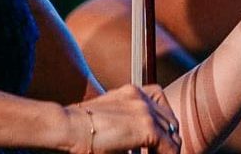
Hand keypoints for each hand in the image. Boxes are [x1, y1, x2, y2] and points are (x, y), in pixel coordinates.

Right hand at [65, 84, 180, 153]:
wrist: (68, 127)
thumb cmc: (78, 128)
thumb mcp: (107, 120)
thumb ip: (125, 127)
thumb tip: (133, 147)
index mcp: (131, 92)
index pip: (159, 106)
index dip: (162, 127)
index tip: (159, 143)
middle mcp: (141, 97)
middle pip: (170, 120)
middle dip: (169, 138)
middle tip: (161, 153)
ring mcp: (145, 111)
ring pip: (172, 134)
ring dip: (168, 149)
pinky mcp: (147, 128)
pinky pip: (169, 148)